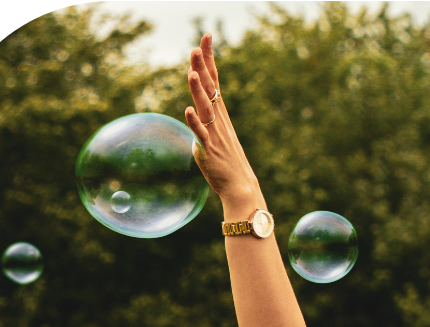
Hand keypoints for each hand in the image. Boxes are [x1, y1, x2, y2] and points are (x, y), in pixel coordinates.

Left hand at [184, 34, 262, 206]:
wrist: (240, 186)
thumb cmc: (226, 163)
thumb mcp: (214, 137)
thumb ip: (204, 125)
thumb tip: (195, 119)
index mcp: (219, 114)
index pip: (214, 80)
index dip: (209, 59)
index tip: (206, 37)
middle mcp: (219, 120)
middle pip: (210, 88)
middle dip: (203, 67)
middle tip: (197, 46)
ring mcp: (215, 134)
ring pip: (206, 108)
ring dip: (199, 90)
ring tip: (193, 73)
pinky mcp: (209, 150)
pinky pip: (201, 134)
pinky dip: (195, 122)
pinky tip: (188, 110)